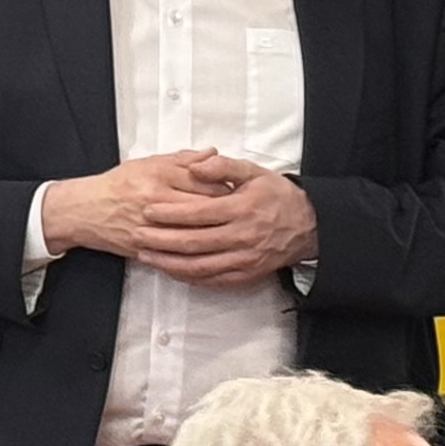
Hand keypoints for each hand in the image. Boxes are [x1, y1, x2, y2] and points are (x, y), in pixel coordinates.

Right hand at [40, 150, 247, 258]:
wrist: (84, 211)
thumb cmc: (116, 185)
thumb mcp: (147, 163)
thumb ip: (182, 159)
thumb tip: (213, 154)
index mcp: (159, 177)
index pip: (205, 182)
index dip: (227, 187)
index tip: (240, 190)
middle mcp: (156, 201)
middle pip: (204, 208)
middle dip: (227, 212)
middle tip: (242, 213)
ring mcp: (151, 226)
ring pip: (195, 233)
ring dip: (215, 233)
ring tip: (229, 231)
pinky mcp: (146, 246)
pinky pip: (178, 252)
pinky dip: (197, 252)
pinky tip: (210, 250)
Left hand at [135, 160, 319, 287]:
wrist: (308, 226)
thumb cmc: (276, 196)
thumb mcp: (254, 172)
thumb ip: (223, 167)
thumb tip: (196, 165)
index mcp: (242, 209)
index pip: (199, 213)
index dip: (171, 213)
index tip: (147, 210)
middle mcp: (243, 237)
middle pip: (194, 243)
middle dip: (161, 240)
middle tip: (136, 235)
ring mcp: (244, 260)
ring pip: (200, 266)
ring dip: (169, 263)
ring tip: (145, 255)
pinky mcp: (246, 275)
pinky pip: (212, 280)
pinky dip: (188, 277)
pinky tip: (170, 269)